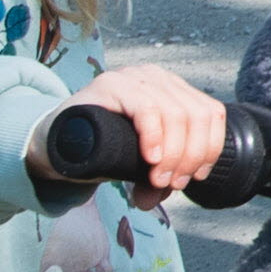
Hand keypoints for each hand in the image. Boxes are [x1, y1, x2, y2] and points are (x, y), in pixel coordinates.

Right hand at [52, 62, 226, 201]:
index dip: (210, 148)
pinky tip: (150, 158)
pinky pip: (145, 107)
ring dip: (173, 153)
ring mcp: (134, 77)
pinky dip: (154, 136)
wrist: (58, 139)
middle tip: (171, 183)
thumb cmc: (105, 147)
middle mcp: (158, 78)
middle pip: (197, 115)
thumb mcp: (141, 163)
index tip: (194, 177)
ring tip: (157, 179)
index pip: (212, 113)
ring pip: (176, 113)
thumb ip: (158, 177)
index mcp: (175, 90)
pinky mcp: (110, 84)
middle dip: (190, 156)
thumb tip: (163, 194)